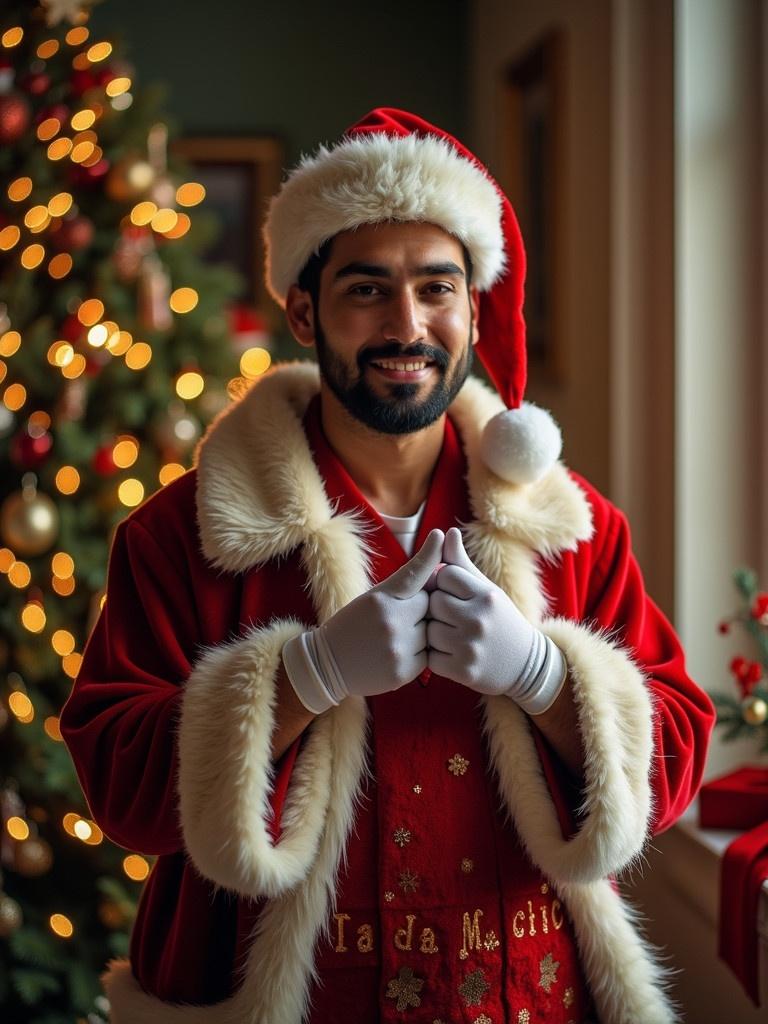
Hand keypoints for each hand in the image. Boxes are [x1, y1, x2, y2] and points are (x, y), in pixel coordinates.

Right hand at [282, 529, 443, 713]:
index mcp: (380, 598)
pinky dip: (418, 653)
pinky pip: (427, 656)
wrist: (326, 664)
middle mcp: (391, 621)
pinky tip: (397, 653)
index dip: (430, 555)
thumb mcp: (370, 598)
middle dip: (421, 607)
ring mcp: (399, 647)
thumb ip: (400, 586)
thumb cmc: (352, 625)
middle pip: (428, 604)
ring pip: (431, 631)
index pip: (414, 573)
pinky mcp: (404, 671)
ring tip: (395, 637)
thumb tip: (434, 564)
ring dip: (421, 632)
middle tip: (401, 615)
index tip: (440, 536)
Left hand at [427, 528, 565, 713]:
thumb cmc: (501, 620)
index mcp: (487, 595)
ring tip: (453, 636)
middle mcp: (479, 620)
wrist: (527, 666)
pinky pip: (431, 657)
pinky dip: (437, 657)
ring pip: (429, 630)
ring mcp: (471, 647)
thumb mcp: (487, 589)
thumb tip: (447, 531)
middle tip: (452, 617)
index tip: (455, 594)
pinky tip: (453, 654)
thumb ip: (462, 563)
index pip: (445, 574)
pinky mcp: (463, 672)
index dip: (445, 584)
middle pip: (434, 602)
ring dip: (435, 634)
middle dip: (438, 609)